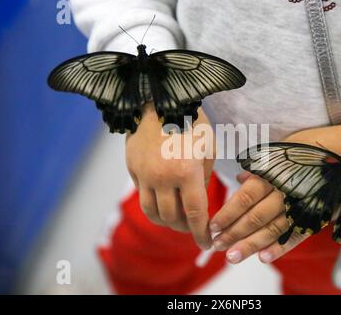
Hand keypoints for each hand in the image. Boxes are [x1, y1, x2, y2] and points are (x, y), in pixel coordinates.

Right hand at [126, 103, 214, 249]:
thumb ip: (202, 177)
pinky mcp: (132, 168)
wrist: (160, 98)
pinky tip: (164, 198)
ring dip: (166, 220)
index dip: (201, 233)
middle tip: (193, 226)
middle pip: (171, 217)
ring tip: (176, 218)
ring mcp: (144, 174)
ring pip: (151, 212)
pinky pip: (142, 194)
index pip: (194, 213)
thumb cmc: (191, 120)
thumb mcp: (208, 148)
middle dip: (184, 227)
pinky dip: (154, 203)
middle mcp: (162, 177)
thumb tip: (196, 198)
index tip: (207, 243)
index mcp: (186, 172)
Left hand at [210, 113, 340, 263]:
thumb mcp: (284, 149)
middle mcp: (286, 191)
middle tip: (216, 246)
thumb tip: (241, 179)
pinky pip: (297, 235)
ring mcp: (302, 206)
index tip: (213, 226)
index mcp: (276, 172)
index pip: (245, 196)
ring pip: (272, 229)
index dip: (228, 213)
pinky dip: (281, 247)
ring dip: (250, 245)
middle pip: (254, 217)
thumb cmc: (315, 146)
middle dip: (233, 233)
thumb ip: (262, 166)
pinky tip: (265, 258)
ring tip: (233, 257)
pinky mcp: (316, 216)